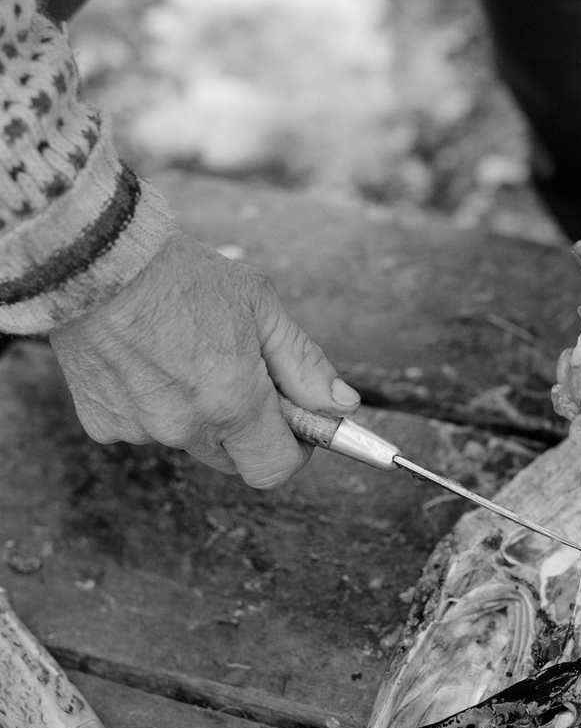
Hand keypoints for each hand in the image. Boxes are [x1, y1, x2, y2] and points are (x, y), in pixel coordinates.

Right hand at [49, 232, 358, 487]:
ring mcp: (140, 431)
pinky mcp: (103, 425)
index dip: (294, 449)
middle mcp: (186, 428)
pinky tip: (147, 358)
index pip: (276, 469)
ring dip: (201, 414)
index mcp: (233, 403)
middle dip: (250, 430)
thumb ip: (305, 365)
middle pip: (236, 459)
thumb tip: (342, 406)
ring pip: (191, 441)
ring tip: (185, 354)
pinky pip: (146, 429)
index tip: (296, 422)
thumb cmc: (182, 277)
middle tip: (243, 377)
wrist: (91, 258)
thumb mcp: (261, 308)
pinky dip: (155, 405)